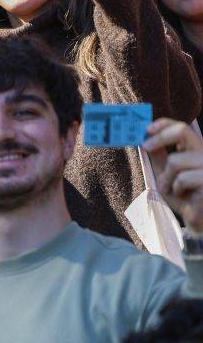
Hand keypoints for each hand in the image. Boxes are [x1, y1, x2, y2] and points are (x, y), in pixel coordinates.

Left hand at [144, 118, 202, 234]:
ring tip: (172, 188)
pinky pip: (183, 178)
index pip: (182, 127)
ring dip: (166, 177)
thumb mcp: (164, 172)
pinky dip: (176, 188)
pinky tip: (184, 196)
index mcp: (194, 149)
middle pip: (183, 130)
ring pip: (176, 160)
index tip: (146, 129)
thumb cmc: (182, 195)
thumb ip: (157, 155)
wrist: (197, 219)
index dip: (164, 123)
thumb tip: (144, 136)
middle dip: (160, 137)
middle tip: (145, 146)